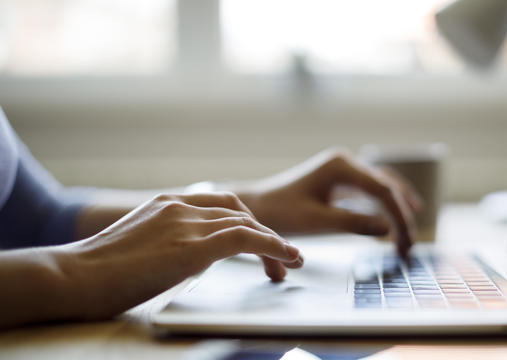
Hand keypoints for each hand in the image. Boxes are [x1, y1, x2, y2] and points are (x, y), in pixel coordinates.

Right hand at [54, 192, 301, 319]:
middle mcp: (179, 206)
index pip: (220, 204)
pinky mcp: (191, 247)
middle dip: (264, 232)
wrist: (71, 277)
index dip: (247, 222)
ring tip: (289, 264)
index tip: (260, 243)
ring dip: (274, 244)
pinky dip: (272, 246)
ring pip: (247, 223)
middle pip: (238, 210)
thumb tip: (190, 256)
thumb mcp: (139, 246)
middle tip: (280, 259)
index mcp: (167, 203)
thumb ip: (168, 242)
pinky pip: (245, 239)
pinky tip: (287, 257)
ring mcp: (185, 224)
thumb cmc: (97, 272)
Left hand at [236, 148, 419, 255]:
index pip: (383, 191)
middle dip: (402, 214)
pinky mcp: (340, 180)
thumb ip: (352, 223)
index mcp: (340, 166)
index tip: (406, 243)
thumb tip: (388, 229)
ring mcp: (344, 169)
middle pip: (387, 186)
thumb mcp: (317, 221)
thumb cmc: (281, 213)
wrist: (258, 206)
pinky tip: (396, 219)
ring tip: (411, 232)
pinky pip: (372, 189)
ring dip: (398, 208)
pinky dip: (386, 205)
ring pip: (383, 185)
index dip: (399, 217)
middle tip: (411, 244)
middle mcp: (346, 162)